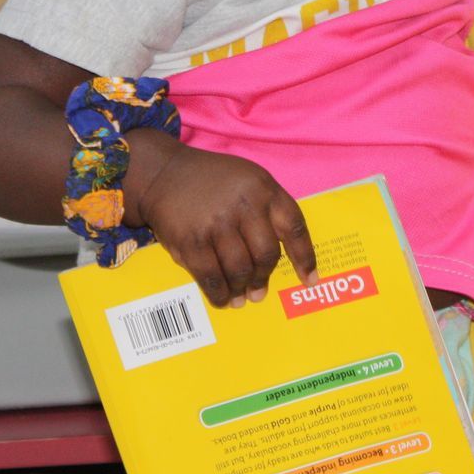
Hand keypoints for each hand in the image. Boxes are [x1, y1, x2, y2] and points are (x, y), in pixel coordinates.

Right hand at [126, 137, 317, 308]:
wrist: (163, 174)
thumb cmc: (212, 179)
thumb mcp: (249, 179)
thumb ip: (269, 208)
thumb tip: (286, 252)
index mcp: (264, 188)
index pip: (294, 227)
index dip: (305, 257)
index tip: (309, 279)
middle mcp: (244, 205)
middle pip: (267, 254)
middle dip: (265, 277)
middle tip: (260, 290)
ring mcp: (217, 223)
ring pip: (240, 270)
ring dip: (243, 289)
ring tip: (242, 297)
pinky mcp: (192, 241)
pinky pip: (212, 277)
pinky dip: (220, 294)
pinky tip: (223, 298)